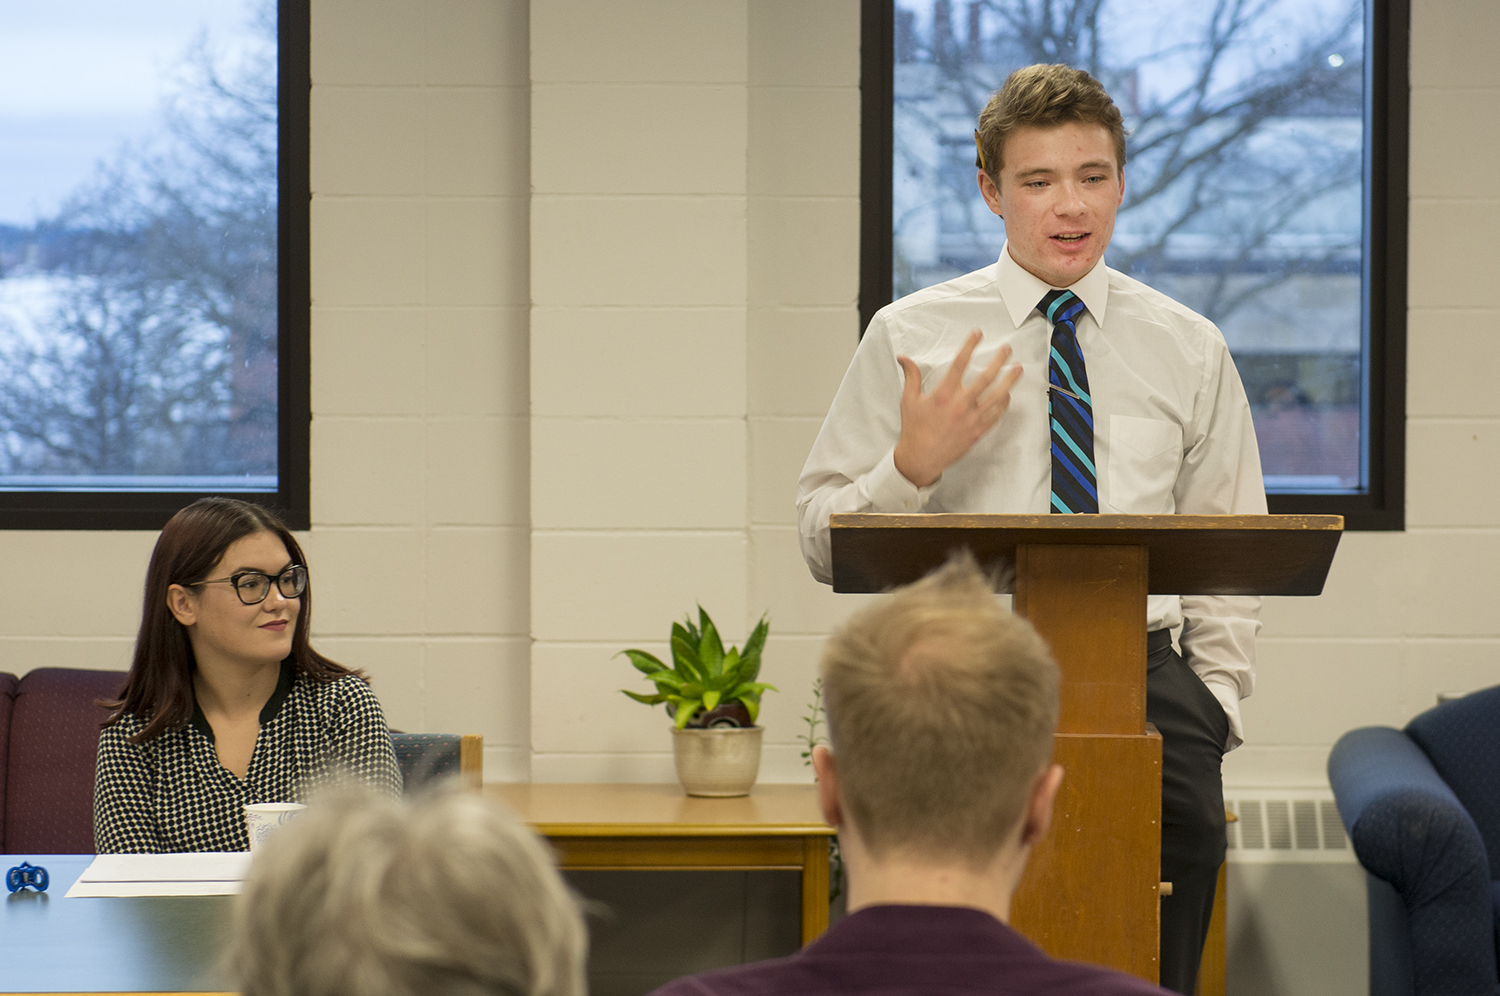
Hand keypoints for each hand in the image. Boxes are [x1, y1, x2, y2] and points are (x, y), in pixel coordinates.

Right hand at [892, 329, 1021, 487]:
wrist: (921, 458)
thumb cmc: (914, 429)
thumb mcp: (908, 400)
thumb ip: (911, 377)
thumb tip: (904, 358)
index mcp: (943, 394)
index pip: (959, 364)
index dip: (969, 346)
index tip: (977, 334)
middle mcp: (960, 405)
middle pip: (985, 378)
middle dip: (998, 361)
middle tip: (1007, 349)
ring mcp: (971, 419)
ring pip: (996, 396)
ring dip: (1009, 381)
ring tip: (1018, 369)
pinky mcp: (977, 432)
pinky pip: (996, 415)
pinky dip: (1004, 404)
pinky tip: (1008, 395)